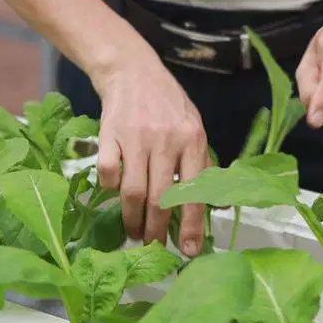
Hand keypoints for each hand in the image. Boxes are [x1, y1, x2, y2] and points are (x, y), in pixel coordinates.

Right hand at [95, 55, 209, 254]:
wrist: (133, 71)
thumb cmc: (168, 105)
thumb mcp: (194, 128)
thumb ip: (202, 164)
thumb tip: (214, 207)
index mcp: (193, 140)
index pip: (194, 192)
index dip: (190, 226)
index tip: (187, 251)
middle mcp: (167, 140)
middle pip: (161, 199)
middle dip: (156, 230)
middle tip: (153, 245)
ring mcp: (137, 137)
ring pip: (134, 192)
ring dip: (132, 219)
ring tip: (134, 231)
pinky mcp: (110, 134)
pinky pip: (108, 173)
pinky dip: (110, 189)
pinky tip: (115, 192)